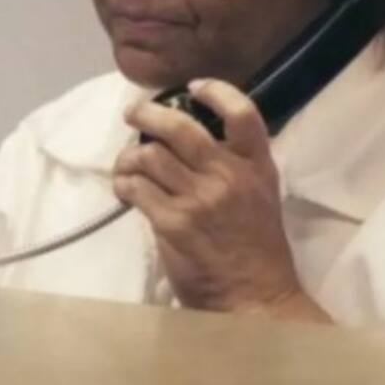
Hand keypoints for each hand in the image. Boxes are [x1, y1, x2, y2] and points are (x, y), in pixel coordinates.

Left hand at [114, 79, 328, 320]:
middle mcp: (228, 176)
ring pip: (150, 155)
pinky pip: (137, 188)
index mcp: (257, 166)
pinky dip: (124, 184)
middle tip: (133, 113)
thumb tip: (187, 139)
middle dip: (148, 113)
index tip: (193, 87)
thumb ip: (234, 165)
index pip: (242, 113)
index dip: (216, 91)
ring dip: (129, 156)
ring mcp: (199, 199)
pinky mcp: (173, 223)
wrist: (254, 297)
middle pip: (181, 127)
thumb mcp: (261, 195)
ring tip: (126, 164)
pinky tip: (125, 189)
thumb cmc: (256, 248)